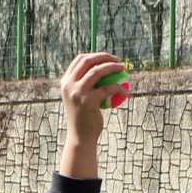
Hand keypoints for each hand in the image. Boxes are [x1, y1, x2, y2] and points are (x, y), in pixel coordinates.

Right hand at [57, 50, 124, 177]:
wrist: (80, 137)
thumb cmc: (84, 117)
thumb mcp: (80, 98)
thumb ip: (86, 84)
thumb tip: (104, 68)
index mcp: (66, 82)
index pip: (79, 60)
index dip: (95, 55)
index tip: (108, 58)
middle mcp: (69, 85)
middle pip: (88, 62)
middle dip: (104, 57)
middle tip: (117, 60)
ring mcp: (77, 92)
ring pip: (97, 71)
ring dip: (112, 67)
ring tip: (123, 69)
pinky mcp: (87, 101)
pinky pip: (107, 88)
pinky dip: (118, 87)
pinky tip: (125, 91)